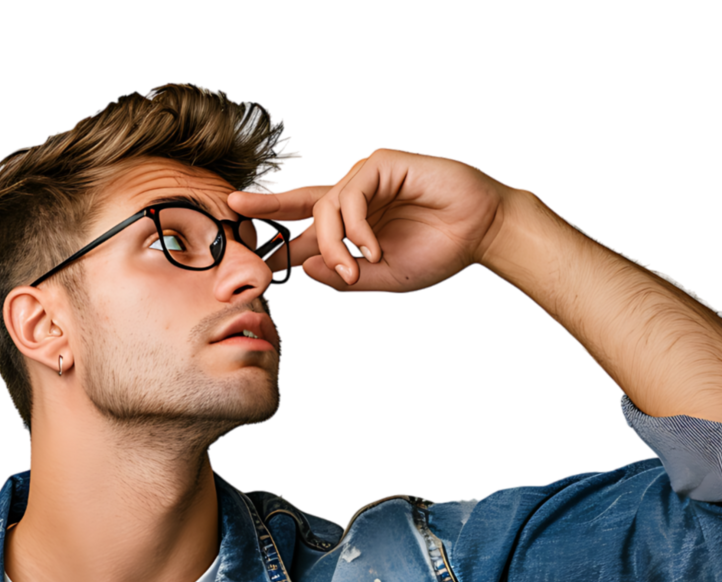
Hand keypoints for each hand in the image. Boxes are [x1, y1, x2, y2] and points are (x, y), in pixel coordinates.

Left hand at [229, 147, 509, 292]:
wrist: (481, 232)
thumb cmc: (437, 252)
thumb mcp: (382, 277)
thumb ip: (344, 276)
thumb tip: (305, 269)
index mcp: (349, 226)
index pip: (301, 229)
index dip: (274, 236)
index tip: (241, 244)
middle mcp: (352, 199)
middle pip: (299, 203)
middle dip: (267, 206)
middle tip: (240, 213)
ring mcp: (365, 179)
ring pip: (325, 208)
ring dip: (334, 244)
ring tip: (357, 268)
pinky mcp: (381, 165)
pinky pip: (350, 195)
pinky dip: (356, 227)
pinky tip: (372, 248)